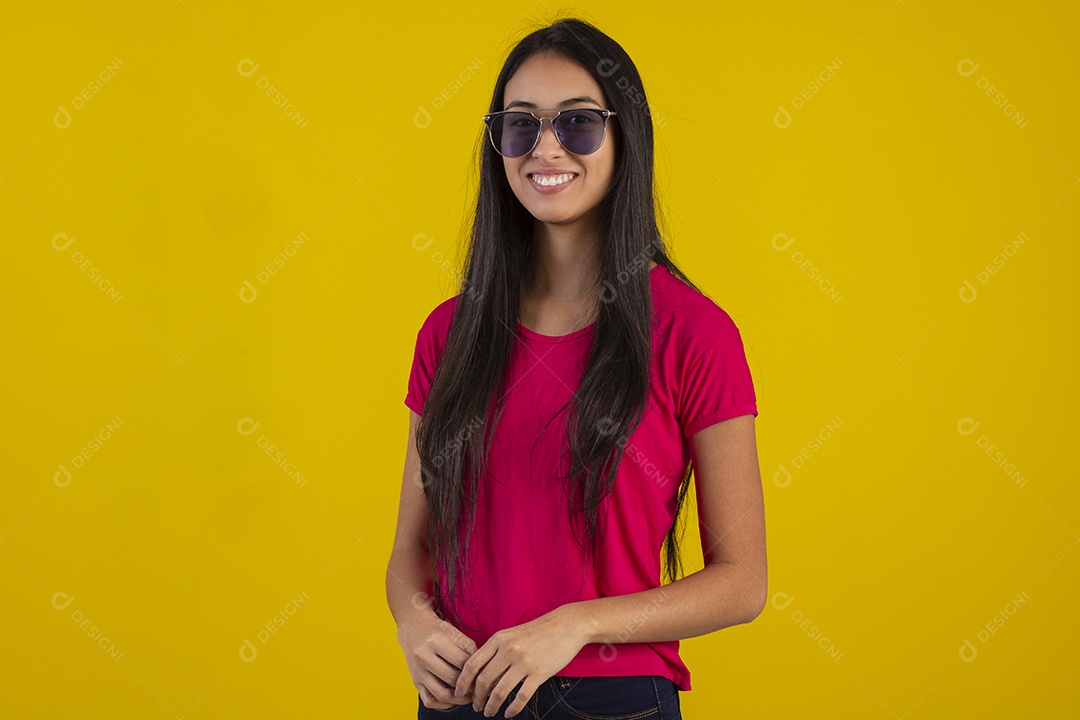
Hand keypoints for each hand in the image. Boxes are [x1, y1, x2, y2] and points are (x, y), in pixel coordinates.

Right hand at [397, 608, 478, 709]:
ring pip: (441, 694)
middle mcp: (423, 657)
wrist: (413, 629)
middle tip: (480, 687)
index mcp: (435, 641)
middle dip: (469, 686)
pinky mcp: (415, 682)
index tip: (484, 673)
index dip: (475, 669)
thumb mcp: (453, 631)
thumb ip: (468, 647)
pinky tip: (454, 700)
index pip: (461, 661)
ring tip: (470, 696)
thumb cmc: (437, 630)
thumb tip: (482, 666)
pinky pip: (429, 701)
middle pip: (451, 678)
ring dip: (458, 699)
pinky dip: (443, 705)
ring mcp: (418, 672)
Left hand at [454, 604, 588, 717]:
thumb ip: (495, 650)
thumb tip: (479, 672)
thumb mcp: (512, 634)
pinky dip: (512, 709)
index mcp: (498, 639)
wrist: (566, 626)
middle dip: (476, 698)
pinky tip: (508, 713)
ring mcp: (524, 662)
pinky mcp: (539, 673)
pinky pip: (521, 697)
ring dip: (491, 706)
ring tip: (489, 712)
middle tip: (476, 706)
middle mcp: (508, 650)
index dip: (463, 681)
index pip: (472, 663)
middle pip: (483, 680)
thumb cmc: (538, 631)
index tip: (459, 692)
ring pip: (499, 691)